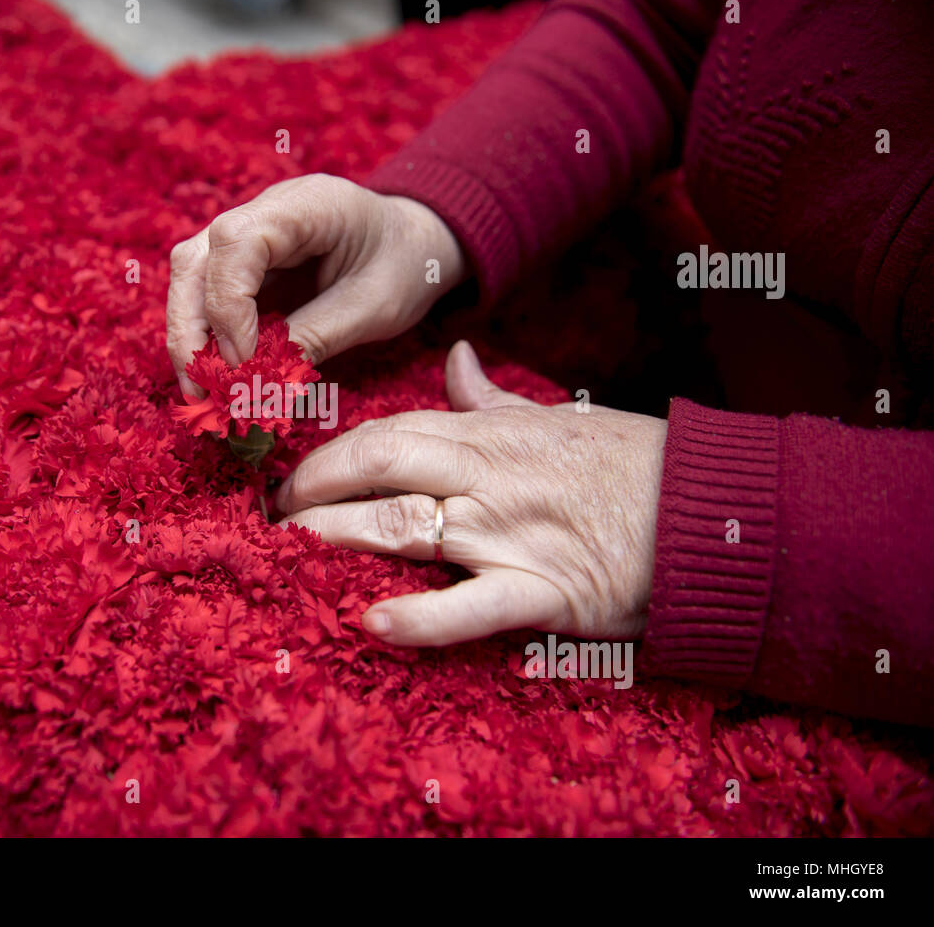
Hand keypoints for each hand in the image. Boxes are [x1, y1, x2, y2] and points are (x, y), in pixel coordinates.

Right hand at [166, 173, 466, 397]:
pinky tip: (216, 379)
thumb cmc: (405, 266)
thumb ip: (318, 336)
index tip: (244, 362)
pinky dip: (206, 339)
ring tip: (202, 393)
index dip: (228, 306)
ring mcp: (250, 234)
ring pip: (190, 277)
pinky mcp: (245, 265)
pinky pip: (207, 297)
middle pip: (195, 259)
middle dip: (190, 329)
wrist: (415, 245)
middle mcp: (265, 211)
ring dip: (188, 338)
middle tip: (201, 390)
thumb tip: (260, 381)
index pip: (236, 242)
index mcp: (308, 204)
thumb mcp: (375, 307)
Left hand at [277, 341, 666, 645]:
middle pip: (378, 469)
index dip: (328, 456)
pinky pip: (472, 606)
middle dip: (313, 490)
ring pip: (404, 527)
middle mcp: (486, 478)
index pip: (386, 434)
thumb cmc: (631, 465)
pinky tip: (371, 624)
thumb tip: (455, 357)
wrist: (713, 514)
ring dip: (336, 538)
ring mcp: (510, 534)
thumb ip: (493, 397)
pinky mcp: (542, 591)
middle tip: (268, 520)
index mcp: (488, 435)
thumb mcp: (557, 418)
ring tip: (285, 554)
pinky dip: (422, 617)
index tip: (289, 479)